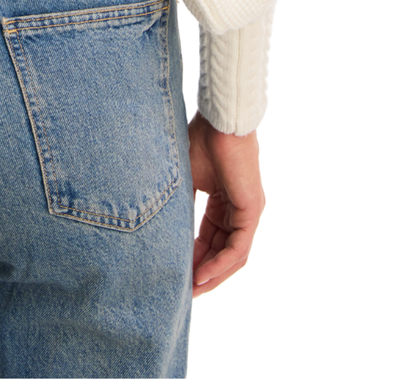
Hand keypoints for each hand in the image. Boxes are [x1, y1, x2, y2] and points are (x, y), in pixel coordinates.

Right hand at [187, 110, 265, 295]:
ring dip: (213, 274)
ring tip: (192, 290)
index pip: (210, 238)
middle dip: (203, 272)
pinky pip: (239, 248)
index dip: (194, 257)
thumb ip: (181, 203)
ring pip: (233, 256)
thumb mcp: (185, 178)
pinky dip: (221, 264)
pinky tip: (203, 275)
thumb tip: (160, 224)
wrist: (220, 120)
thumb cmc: (201, 139)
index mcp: (224, 201)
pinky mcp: (252, 210)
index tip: (176, 272)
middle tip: (183, 291)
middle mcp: (240, 210)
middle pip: (223, 251)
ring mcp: (249, 211)